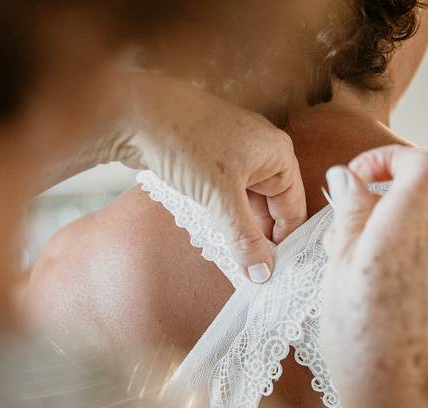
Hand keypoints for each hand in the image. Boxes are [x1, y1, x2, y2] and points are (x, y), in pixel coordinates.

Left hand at [119, 73, 305, 282]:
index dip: (286, 241)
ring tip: (234, 261)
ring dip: (240, 230)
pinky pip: (226, 197)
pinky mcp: (210, 162)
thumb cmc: (186, 143)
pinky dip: (223, 217)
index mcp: (278, 155)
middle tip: (253, 273)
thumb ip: (244, 238)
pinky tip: (215, 238)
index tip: (276, 272)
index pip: (293, 208)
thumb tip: (262, 273)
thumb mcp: (221, 197)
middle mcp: (261, 154)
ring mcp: (235, 157)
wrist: (134, 114)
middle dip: (261, 239)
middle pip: (271, 208)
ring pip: (247, 204)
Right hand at [320, 145, 427, 407]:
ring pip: (416, 230)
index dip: (391, 158)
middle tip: (340, 245)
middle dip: (373, 212)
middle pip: (410, 200)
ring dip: (387, 240)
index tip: (362, 178)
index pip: (423, 163)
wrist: (397, 397)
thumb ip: (349, 214)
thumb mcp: (338, 270)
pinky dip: (406, 263)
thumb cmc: (356, 338)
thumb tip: (347, 176)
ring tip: (359, 280)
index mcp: (399, 234)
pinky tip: (385, 298)